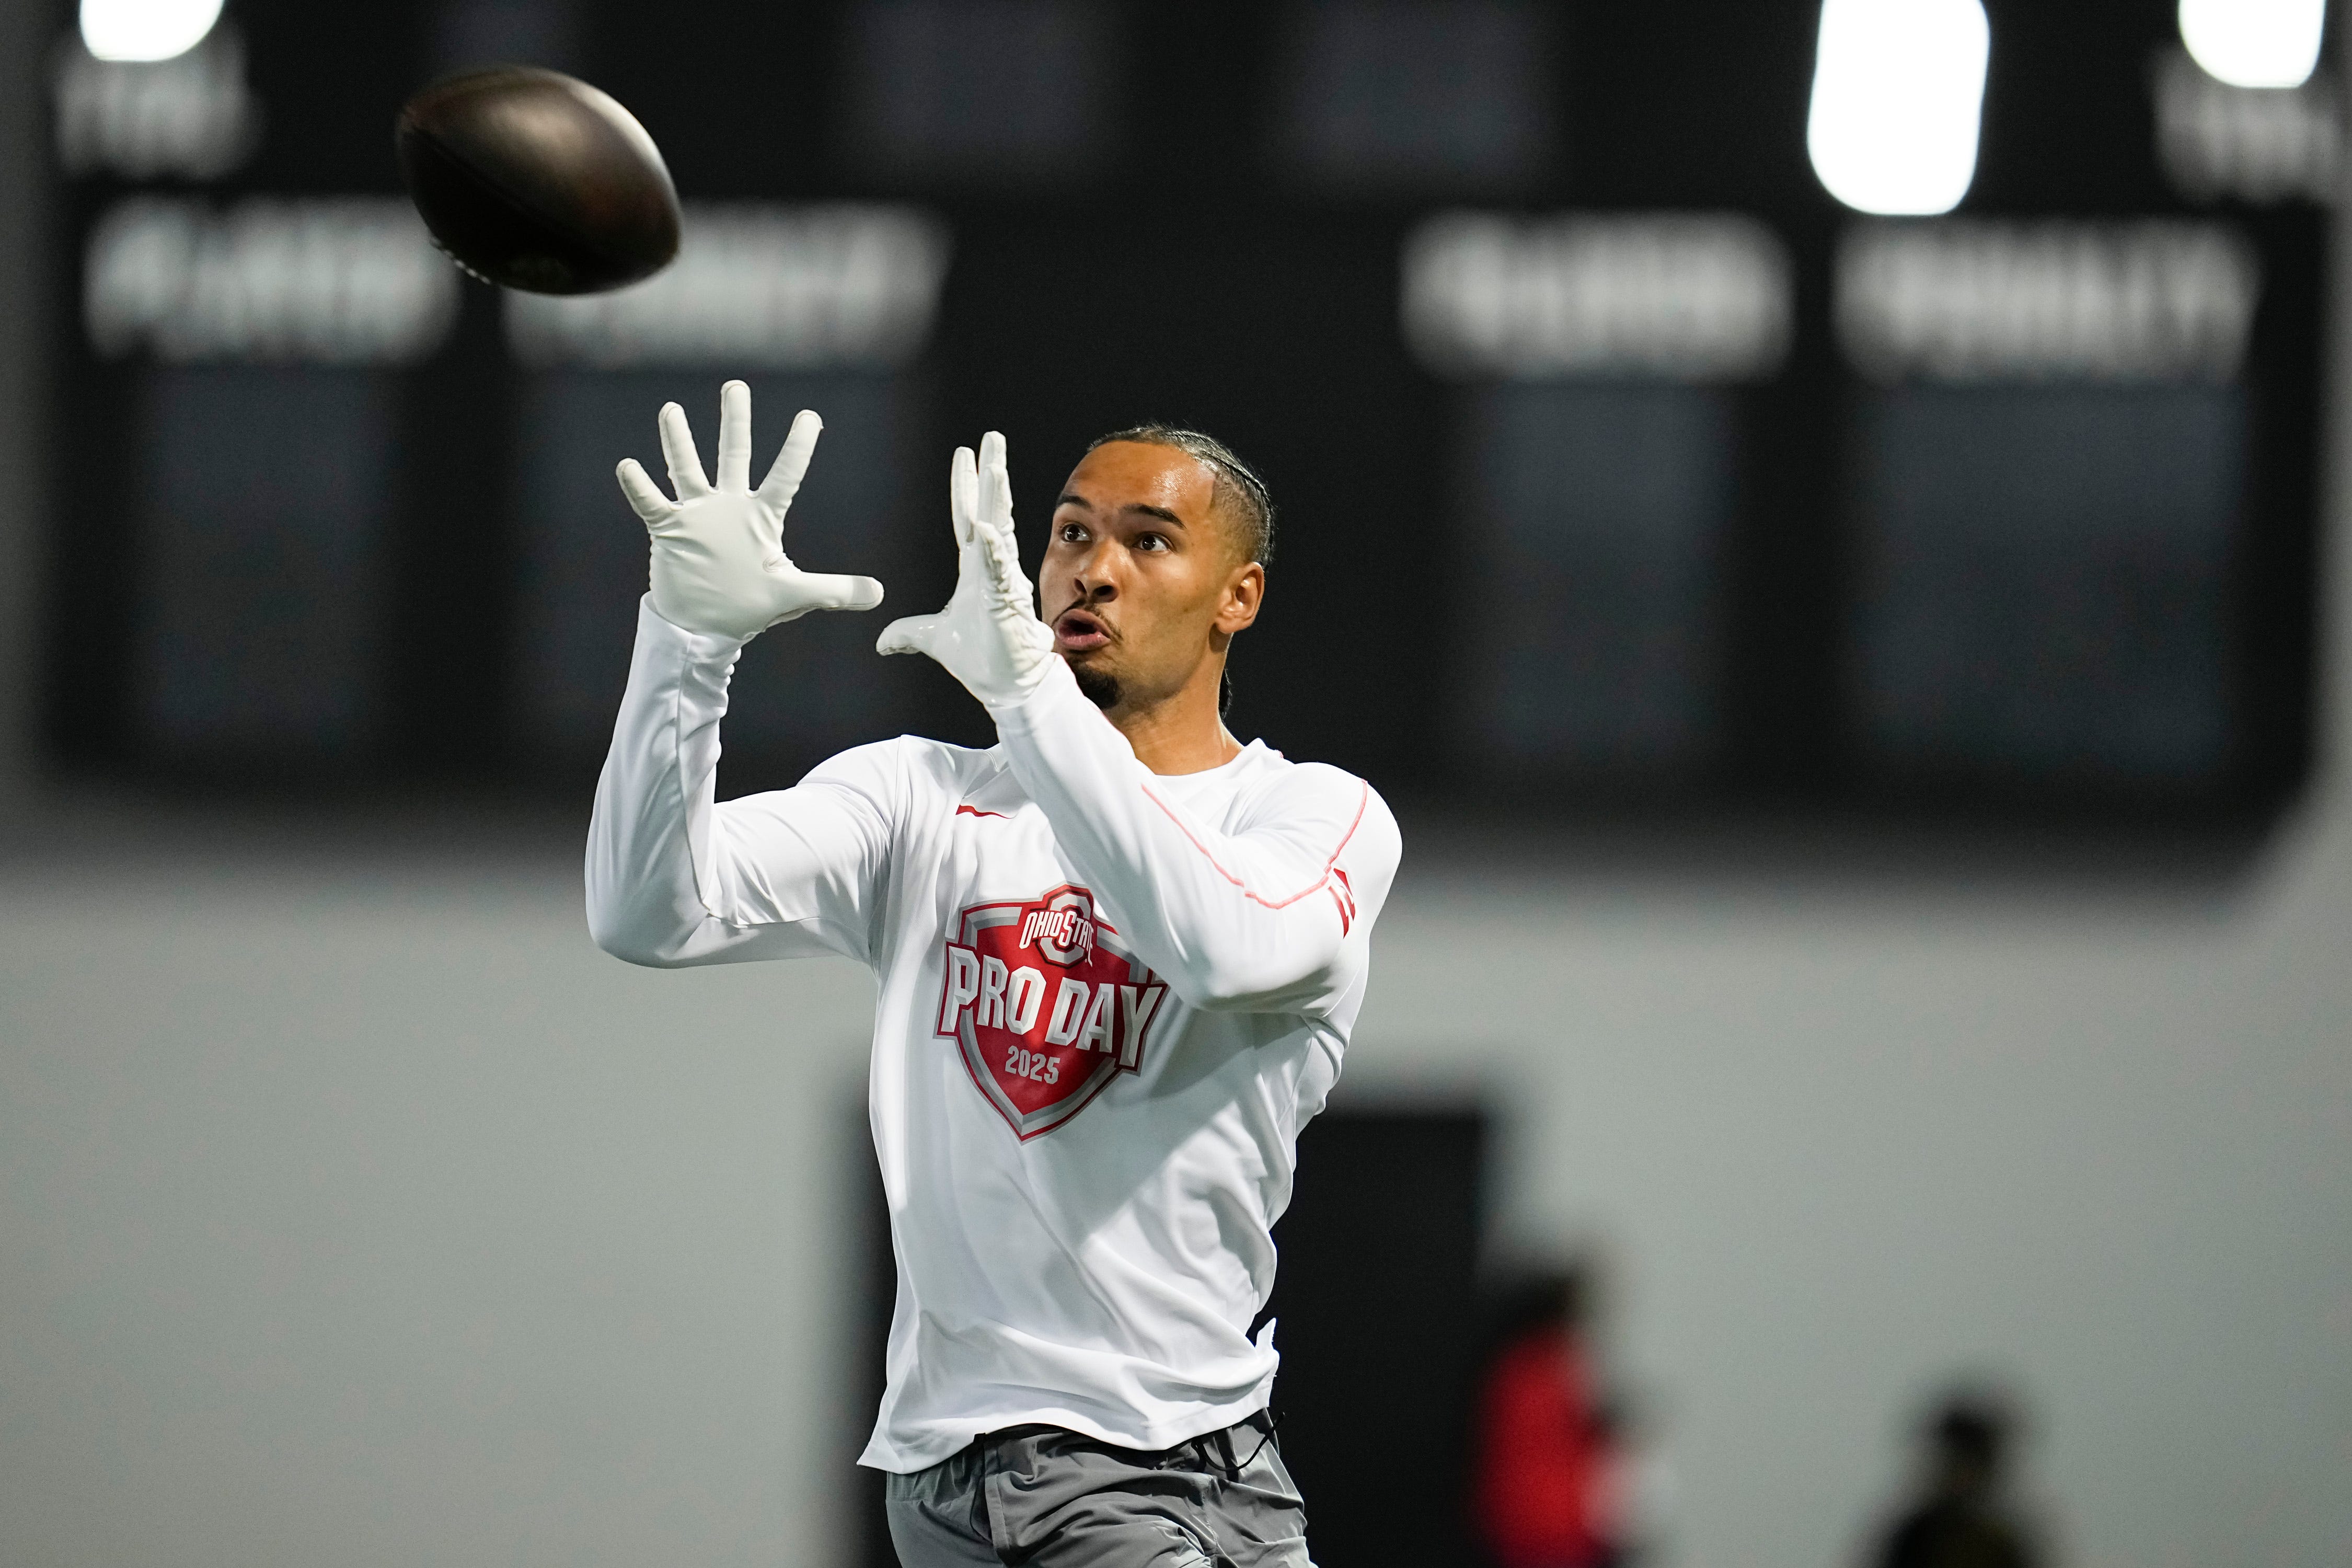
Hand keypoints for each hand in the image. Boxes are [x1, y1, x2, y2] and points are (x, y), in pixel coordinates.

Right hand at [615, 380, 884, 641]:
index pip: (785, 475)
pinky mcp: (670, 529)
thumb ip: (834, 590)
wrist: (704, 627)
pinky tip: (628, 466)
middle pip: (734, 455)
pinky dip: (640, 487)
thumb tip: (879, 593)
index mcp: (762, 517)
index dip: (798, 447)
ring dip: (679, 441)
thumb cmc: (749, 605)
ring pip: (688, 469)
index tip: (810, 416)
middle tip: (736, 386)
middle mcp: (730, 507)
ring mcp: (698, 515)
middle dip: (735, 421)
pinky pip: (651, 504)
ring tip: (671, 409)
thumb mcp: (794, 595)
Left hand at [876, 431, 1054, 708]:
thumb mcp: (933, 639)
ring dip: (997, 498)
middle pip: (990, 509)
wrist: (1006, 685)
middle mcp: (991, 567)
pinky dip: (993, 549)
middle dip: (990, 473)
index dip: (965, 487)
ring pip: (1000, 529)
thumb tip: (883, 643)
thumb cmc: (982, 659)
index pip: (967, 518)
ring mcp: (1001, 581)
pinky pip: (999, 570)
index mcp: (975, 569)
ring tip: (996, 465)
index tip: (964, 455)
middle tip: (991, 437)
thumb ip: (908, 633)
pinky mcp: (1006, 601)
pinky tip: (987, 527)